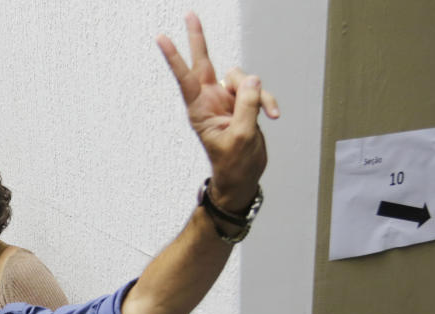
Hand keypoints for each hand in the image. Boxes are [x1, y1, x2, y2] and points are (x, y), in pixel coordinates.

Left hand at [157, 13, 279, 209]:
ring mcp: (226, 100)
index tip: (161, 38)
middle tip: (189, 14)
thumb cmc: (234, 164)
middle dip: (198, 39)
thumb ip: (247, 106)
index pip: (185, 78)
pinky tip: (273, 115)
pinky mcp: (242, 103)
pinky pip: (257, 90)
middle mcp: (210, 100)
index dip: (174, 57)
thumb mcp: (242, 137)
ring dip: (258, 93)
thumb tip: (253, 80)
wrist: (243, 177)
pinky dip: (267, 100)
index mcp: (200, 110)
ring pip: (242, 78)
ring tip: (268, 115)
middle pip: (204, 62)